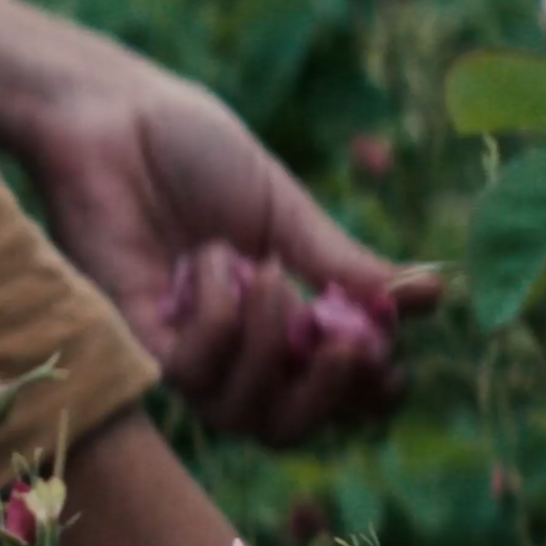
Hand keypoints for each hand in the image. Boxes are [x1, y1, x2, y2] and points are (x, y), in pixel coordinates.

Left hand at [0, 0, 437, 445]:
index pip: (326, 392)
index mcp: (274, 317)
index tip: (393, 369)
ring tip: (265, 272)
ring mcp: (181, 348)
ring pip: (241, 411)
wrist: (115, 119)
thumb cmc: (193, 152)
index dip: (363, 396)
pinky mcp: (133, 340)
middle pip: (285, 426)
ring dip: (270, 347)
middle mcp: (228, 347)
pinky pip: (191, 371)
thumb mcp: (286, 212)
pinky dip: (217, 322)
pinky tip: (208, 262)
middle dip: (329, 397)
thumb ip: (345, 266)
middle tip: (351, 349)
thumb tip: (430, 298)